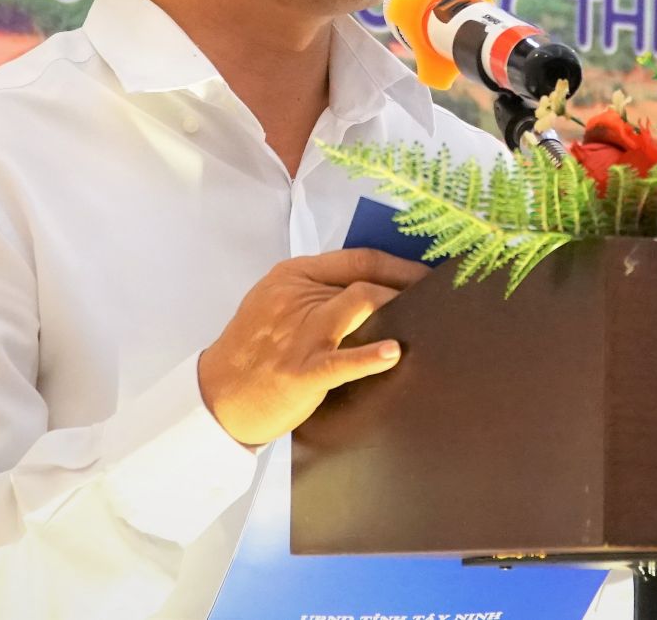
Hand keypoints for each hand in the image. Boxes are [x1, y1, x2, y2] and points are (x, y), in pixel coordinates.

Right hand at [196, 248, 427, 446]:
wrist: (216, 397)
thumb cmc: (255, 352)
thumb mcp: (277, 305)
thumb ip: (317, 291)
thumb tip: (374, 288)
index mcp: (292, 276)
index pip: (359, 259)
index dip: (400, 267)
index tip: (428, 276)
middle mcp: (296, 297)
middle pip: (366, 281)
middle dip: (408, 291)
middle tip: (439, 304)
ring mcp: (298, 334)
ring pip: (360, 304)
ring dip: (398, 310)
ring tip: (426, 323)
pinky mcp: (301, 371)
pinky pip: (342, 360)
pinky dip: (371, 356)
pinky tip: (393, 354)